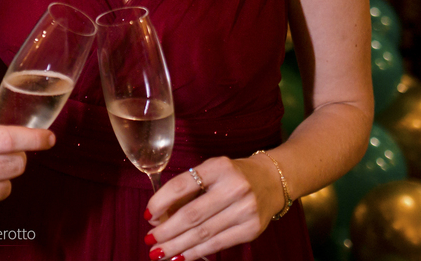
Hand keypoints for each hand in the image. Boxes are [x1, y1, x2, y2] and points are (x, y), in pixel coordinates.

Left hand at [143, 155, 284, 259]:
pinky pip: (218, 244)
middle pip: (192, 214)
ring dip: (178, 246)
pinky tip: (181, 256)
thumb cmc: (232, 176)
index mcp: (218, 167)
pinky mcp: (251, 229)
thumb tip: (158, 216)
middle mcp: (233, 187)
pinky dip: (196, 252)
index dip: (161, 202)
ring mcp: (245, 209)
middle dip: (167, 231)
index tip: (148, 216)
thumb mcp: (210, 171)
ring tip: (160, 253)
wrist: (272, 181)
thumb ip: (187, 189)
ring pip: (203, 233)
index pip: (181, 185)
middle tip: (150, 240)